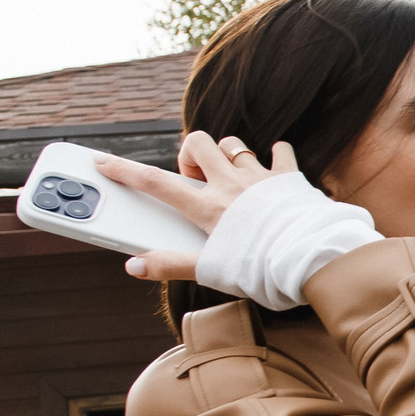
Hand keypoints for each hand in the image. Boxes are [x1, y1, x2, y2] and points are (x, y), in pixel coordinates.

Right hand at [96, 132, 301, 282]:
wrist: (310, 258)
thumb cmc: (261, 269)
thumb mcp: (211, 271)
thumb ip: (171, 264)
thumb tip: (134, 266)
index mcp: (207, 207)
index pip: (156, 184)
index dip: (125, 171)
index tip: (104, 161)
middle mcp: (230, 185)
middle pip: (197, 144)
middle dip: (189, 153)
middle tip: (195, 180)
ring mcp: (260, 178)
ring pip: (233, 145)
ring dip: (225, 153)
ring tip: (228, 177)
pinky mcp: (288, 178)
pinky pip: (280, 153)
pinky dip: (275, 155)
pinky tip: (274, 165)